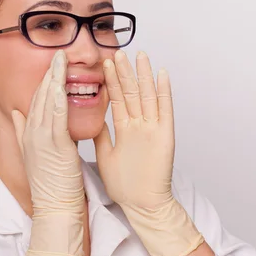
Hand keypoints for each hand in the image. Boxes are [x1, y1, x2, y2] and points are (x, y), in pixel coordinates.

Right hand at [12, 50, 86, 255]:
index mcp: (29, 135)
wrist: (55, 209)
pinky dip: (58, 96)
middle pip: (38, 96)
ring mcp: (40, 139)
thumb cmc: (53, 186)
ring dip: (53, 78)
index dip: (43, 82)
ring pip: (45, 101)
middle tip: (57, 54)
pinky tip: (62, 81)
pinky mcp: (53, 145)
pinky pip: (55, 114)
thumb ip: (25, 132)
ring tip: (61, 59)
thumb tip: (18, 113)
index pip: (35, 101)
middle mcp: (31, 134)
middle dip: (48, 74)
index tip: (52, 66)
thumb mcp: (35, 155)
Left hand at [93, 49, 174, 211]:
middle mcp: (139, 126)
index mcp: (124, 129)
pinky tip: (162, 74)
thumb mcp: (106, 155)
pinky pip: (165, 110)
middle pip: (131, 93)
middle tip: (118, 51)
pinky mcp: (165, 136)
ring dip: (143, 75)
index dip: (111, 81)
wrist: (142, 205)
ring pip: (147, 96)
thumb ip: (101, 135)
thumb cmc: (125, 185)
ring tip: (139, 55)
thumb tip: (89, 119)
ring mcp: (153, 129)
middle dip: (124, 73)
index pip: (117, 99)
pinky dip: (164, 92)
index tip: (105, 63)